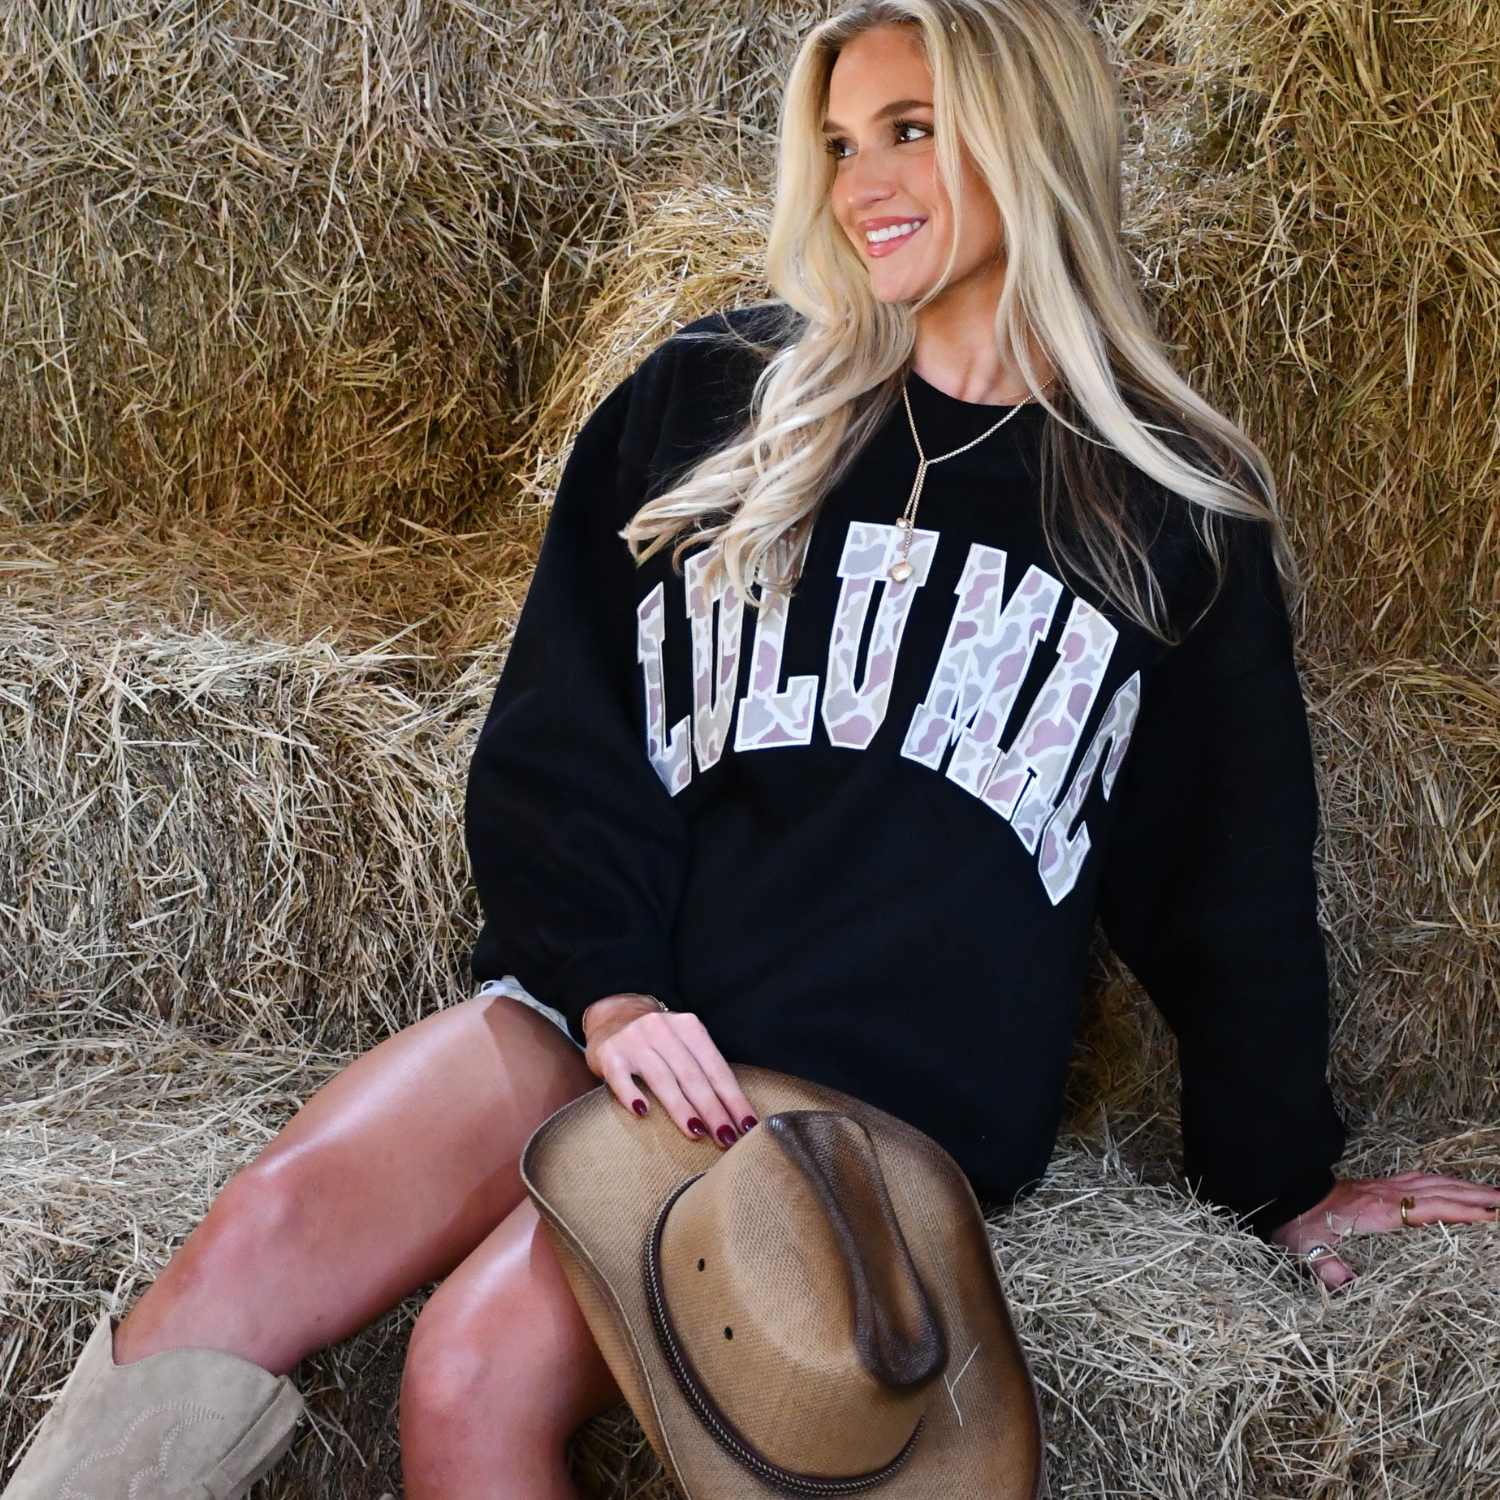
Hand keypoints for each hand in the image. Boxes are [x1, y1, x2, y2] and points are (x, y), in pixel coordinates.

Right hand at [582, 994, 757, 1148]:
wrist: (614, 1015)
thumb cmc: (659, 1041)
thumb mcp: (684, 1043)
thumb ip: (703, 1069)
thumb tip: (734, 1115)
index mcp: (689, 1027)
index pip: (716, 1068)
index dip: (733, 1098)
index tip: (746, 1125)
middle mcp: (663, 1029)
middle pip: (692, 1075)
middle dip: (712, 1109)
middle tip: (726, 1137)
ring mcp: (635, 1041)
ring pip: (662, 1077)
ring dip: (681, 1108)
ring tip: (696, 1132)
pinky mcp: (610, 1053)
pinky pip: (621, 1077)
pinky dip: (632, 1095)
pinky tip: (643, 1113)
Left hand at [1272, 1169, 1499, 1287]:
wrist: (1283, 1195)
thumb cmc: (1298, 1225)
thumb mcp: (1308, 1251)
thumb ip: (1328, 1268)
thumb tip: (1346, 1285)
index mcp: (1376, 1211)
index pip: (1427, 1209)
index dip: (1459, 1211)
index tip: (1489, 1215)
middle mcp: (1384, 1194)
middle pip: (1438, 1191)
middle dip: (1475, 1196)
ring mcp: (1382, 1186)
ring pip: (1430, 1182)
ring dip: (1463, 1186)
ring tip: (1493, 1192)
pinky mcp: (1377, 1185)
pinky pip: (1417, 1179)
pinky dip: (1441, 1181)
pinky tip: (1451, 1184)